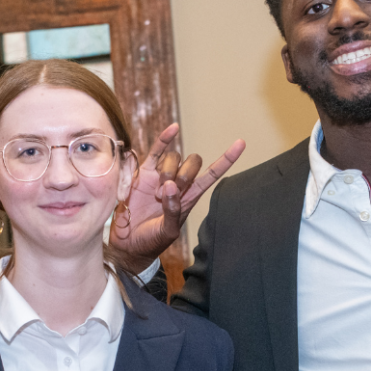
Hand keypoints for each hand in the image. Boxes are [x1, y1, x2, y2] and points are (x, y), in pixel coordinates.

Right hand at [110, 123, 244, 263]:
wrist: (129, 242)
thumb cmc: (152, 239)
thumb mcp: (167, 231)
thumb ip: (172, 211)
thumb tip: (171, 186)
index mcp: (190, 196)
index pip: (212, 174)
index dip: (226, 159)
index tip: (240, 143)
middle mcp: (178, 183)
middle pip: (192, 162)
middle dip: (183, 174)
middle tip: (168, 195)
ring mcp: (161, 176)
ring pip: (174, 157)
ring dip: (167, 172)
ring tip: (157, 195)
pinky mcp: (144, 173)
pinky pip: (156, 151)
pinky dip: (164, 139)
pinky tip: (173, 129)